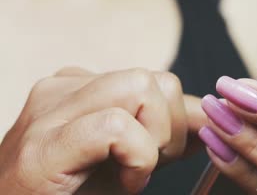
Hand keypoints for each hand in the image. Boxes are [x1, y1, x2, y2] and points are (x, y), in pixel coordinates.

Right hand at [0, 68, 201, 194]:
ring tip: (133, 174)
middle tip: (149, 167)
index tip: (189, 146)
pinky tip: (125, 183)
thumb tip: (209, 117)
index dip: (184, 117)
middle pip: (157, 79)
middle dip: (171, 128)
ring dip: (155, 141)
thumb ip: (165, 132)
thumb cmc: (76, 193)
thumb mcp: (131, 156)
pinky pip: (117, 127)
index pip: (157, 80)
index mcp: (84, 87)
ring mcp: (49, 111)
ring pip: (142, 89)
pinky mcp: (42, 146)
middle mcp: (64, 87)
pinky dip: (138, 158)